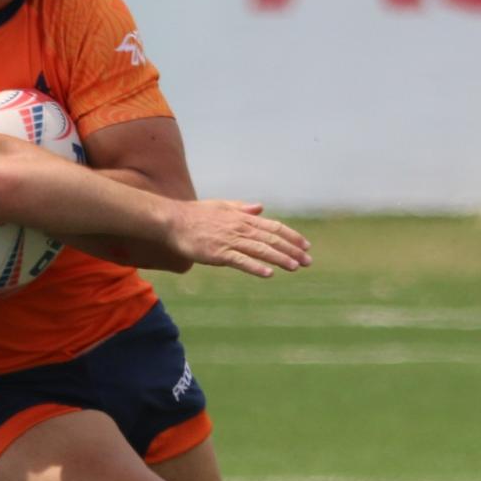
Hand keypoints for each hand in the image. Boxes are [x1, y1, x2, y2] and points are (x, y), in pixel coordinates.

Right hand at [168, 201, 311, 276]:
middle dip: (292, 250)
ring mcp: (230, 241)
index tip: (306, 246)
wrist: (172, 222)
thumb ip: (242, 208)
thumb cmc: (194, 214)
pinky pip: (241, 261)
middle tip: (308, 261)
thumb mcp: (221, 206)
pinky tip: (268, 273)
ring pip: (261, 250)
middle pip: (272, 239)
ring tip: (295, 267)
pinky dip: (256, 267)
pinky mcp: (218, 253)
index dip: (292, 236)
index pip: (274, 227)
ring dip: (280, 258)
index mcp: (242, 218)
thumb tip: (260, 207)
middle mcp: (240, 228)